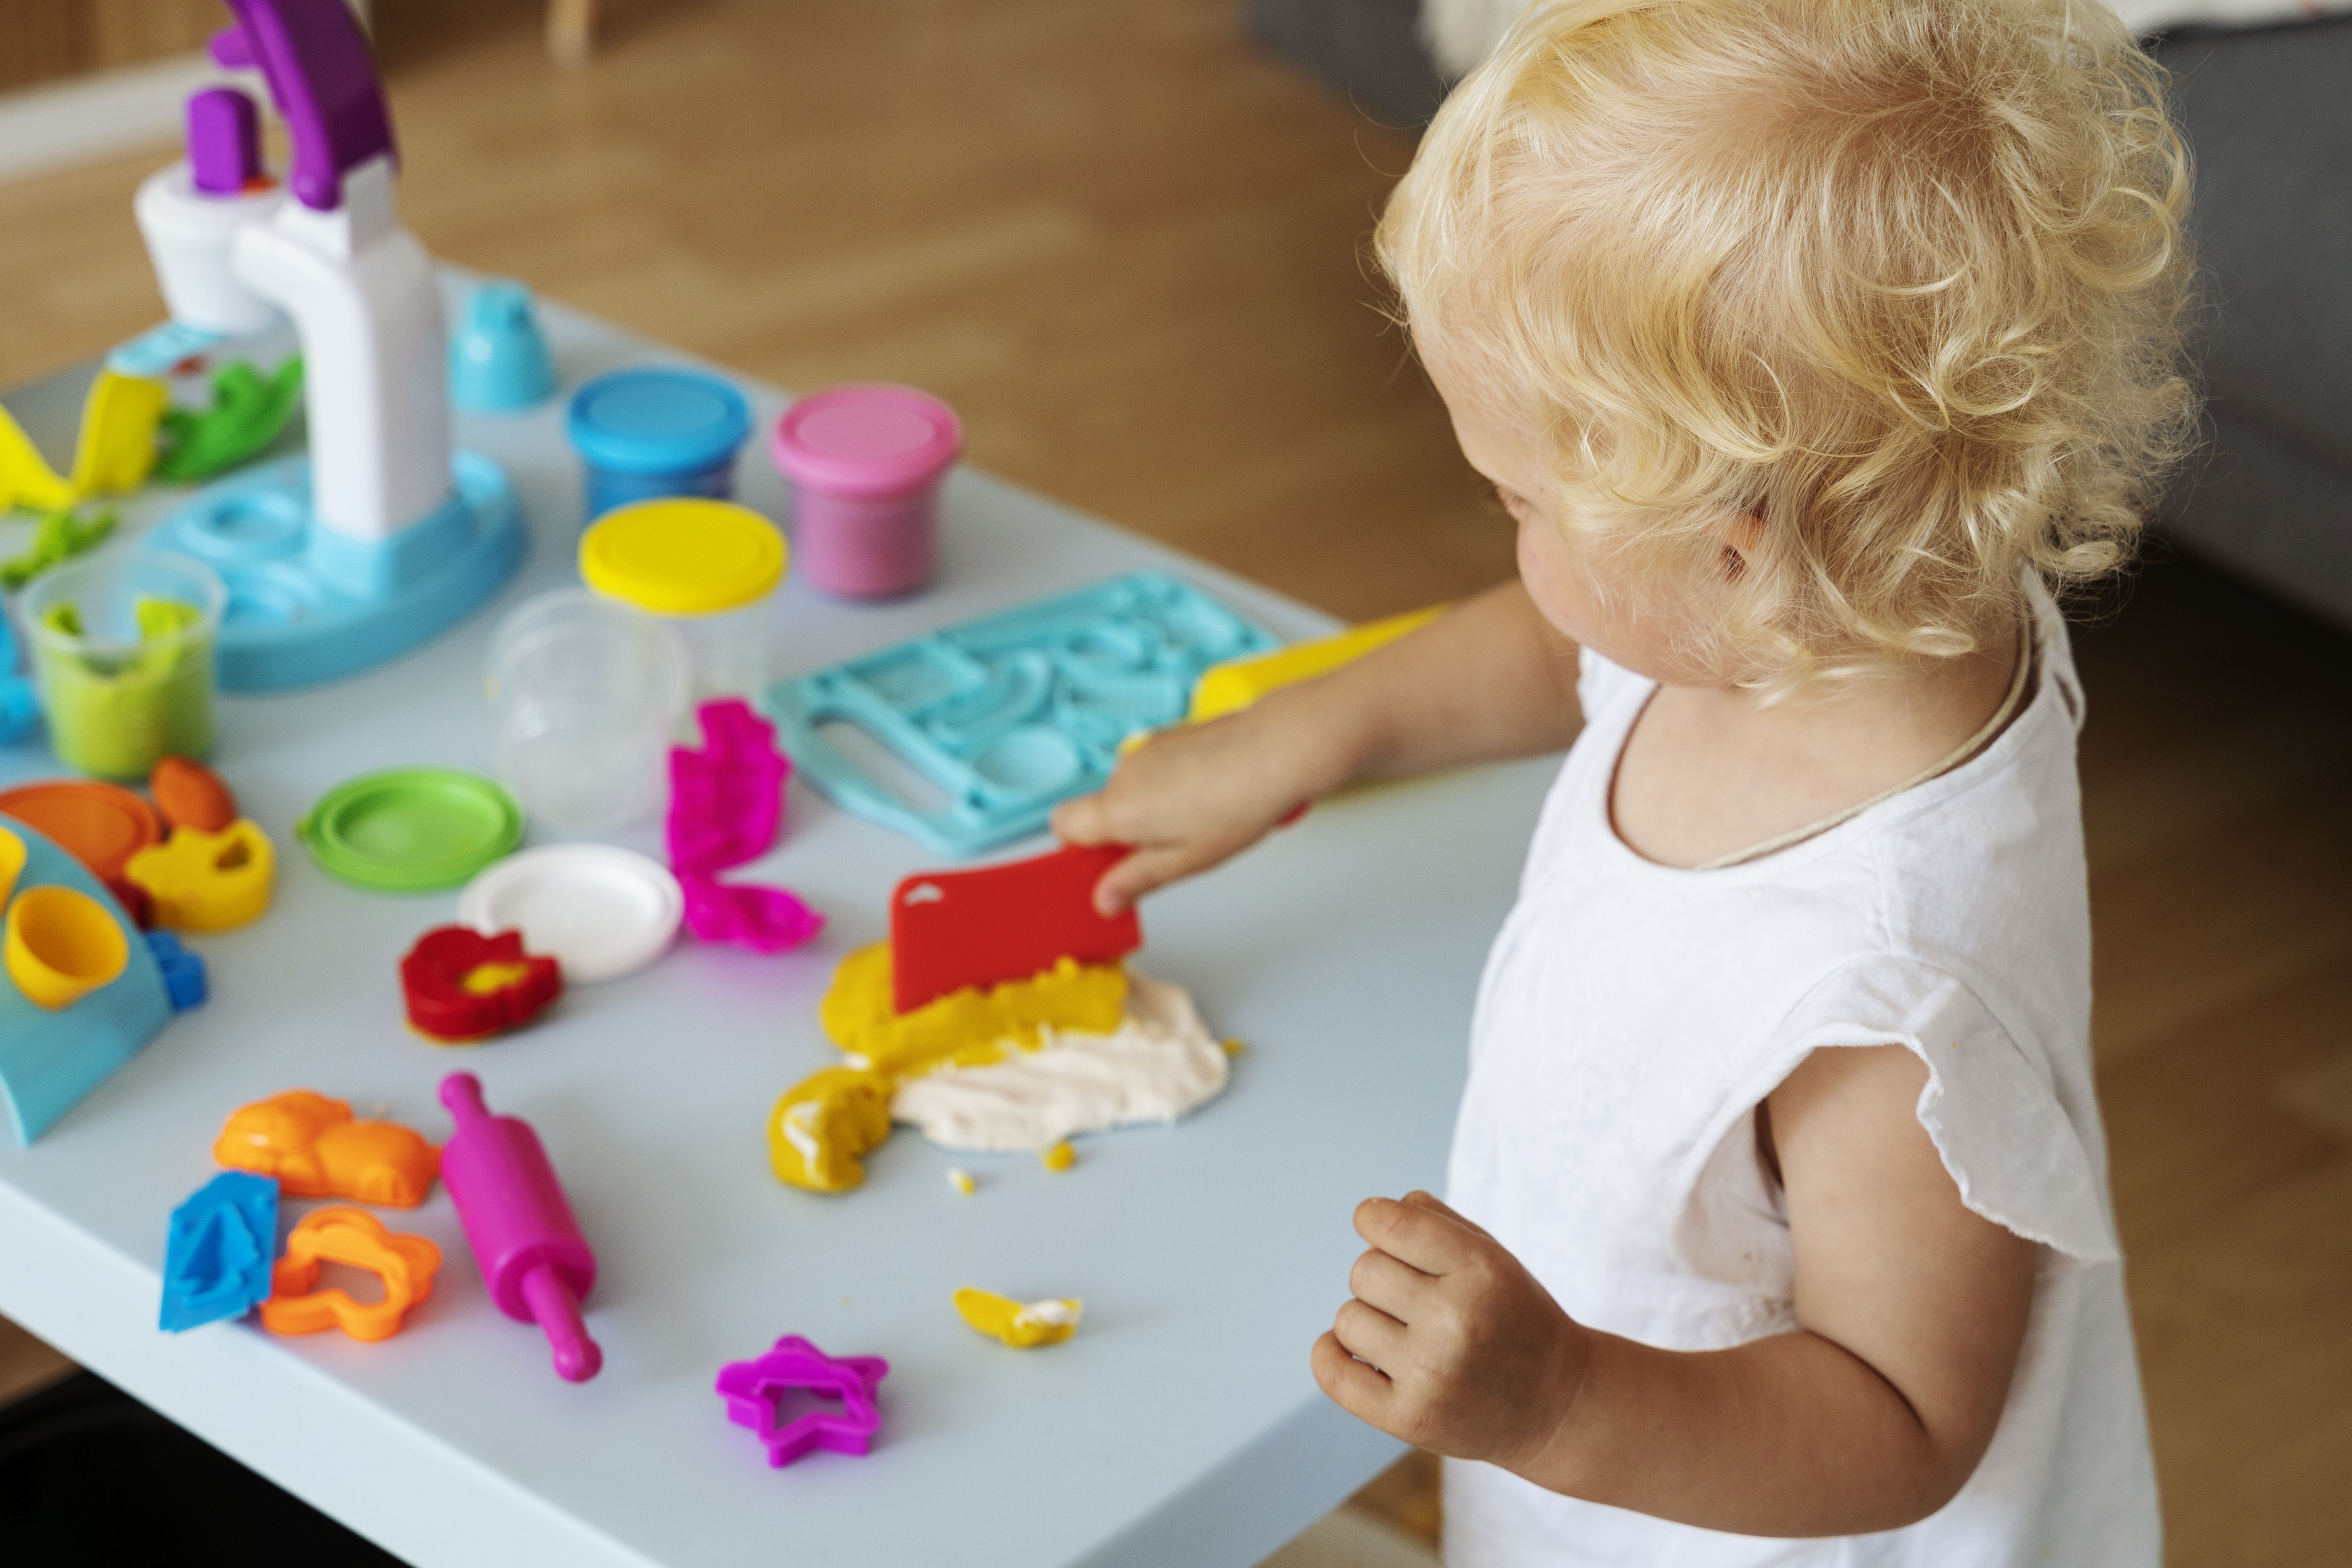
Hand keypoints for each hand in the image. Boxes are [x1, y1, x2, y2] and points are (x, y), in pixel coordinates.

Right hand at [1050, 709, 1323, 914]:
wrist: (1277, 749)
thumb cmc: (1238, 802)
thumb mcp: (1185, 861)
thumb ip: (1136, 880)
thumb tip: (1104, 900)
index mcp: (1118, 808)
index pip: (1062, 826)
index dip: (1080, 851)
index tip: (1113, 868)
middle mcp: (1123, 773)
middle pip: (1101, 810)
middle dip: (1127, 835)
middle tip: (1172, 851)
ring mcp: (1146, 750)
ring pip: (1131, 791)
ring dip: (1152, 812)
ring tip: (1201, 822)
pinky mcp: (1169, 736)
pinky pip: (1154, 771)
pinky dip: (1171, 787)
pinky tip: (1209, 797)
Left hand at [1312, 1191, 1590, 1470]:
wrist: (1558, 1405)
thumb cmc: (1515, 1318)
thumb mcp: (1495, 1257)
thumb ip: (1436, 1222)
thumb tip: (1372, 1213)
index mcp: (1481, 1270)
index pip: (1390, 1224)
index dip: (1373, 1218)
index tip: (1380, 1227)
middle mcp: (1456, 1321)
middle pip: (1364, 1271)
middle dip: (1381, 1277)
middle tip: (1414, 1298)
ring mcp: (1432, 1375)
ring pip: (1347, 1319)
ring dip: (1368, 1320)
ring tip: (1407, 1334)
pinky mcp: (1410, 1419)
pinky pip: (1333, 1373)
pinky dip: (1331, 1355)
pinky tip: (1358, 1352)